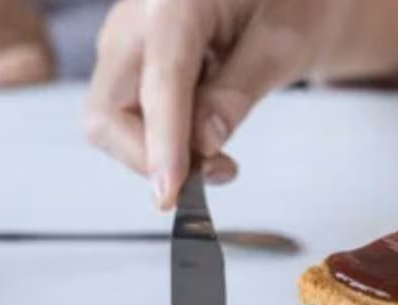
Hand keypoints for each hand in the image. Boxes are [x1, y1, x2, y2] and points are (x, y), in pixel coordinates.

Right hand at [85, 0, 397, 208]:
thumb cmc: (288, 6)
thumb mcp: (284, 43)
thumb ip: (240, 90)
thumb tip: (204, 144)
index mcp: (176, 0)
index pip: (160, 80)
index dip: (163, 142)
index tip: (170, 192)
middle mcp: (135, 19)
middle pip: (108, 111)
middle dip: (152, 158)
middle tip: (217, 171)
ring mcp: (124, 43)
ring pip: (111, 124)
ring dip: (159, 157)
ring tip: (219, 159)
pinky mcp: (128, 65)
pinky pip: (129, 120)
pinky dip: (162, 145)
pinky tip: (203, 139)